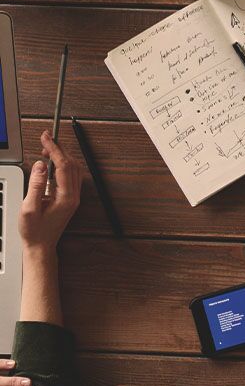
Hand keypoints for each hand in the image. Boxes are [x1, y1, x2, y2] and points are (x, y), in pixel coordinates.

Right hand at [19, 132, 81, 253]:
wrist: (42, 247)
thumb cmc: (35, 232)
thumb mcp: (29, 209)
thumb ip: (35, 186)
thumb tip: (39, 165)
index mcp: (66, 197)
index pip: (63, 165)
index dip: (55, 149)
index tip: (46, 137)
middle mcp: (74, 195)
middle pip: (72, 163)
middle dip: (59, 148)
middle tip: (46, 138)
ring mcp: (74, 196)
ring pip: (74, 168)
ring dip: (62, 155)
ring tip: (47, 149)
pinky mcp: (71, 197)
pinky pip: (72, 174)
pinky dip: (63, 164)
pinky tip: (52, 163)